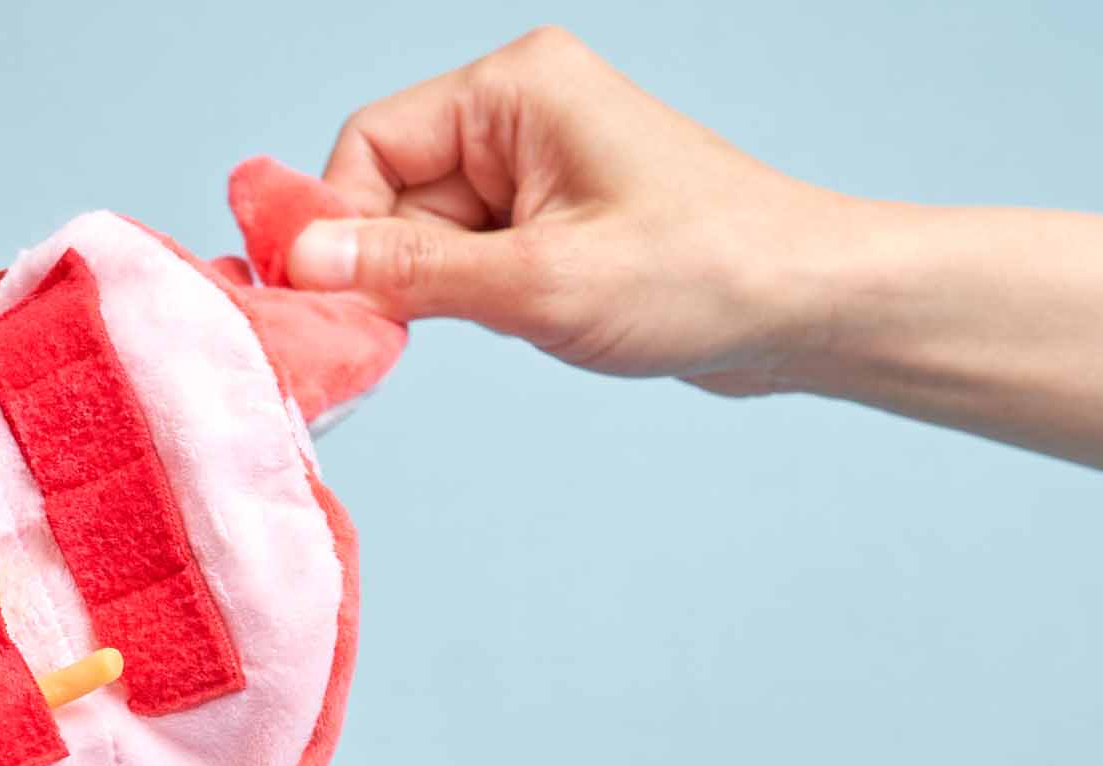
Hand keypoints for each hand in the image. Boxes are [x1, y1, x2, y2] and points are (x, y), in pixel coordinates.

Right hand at [287, 27, 839, 395]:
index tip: (325, 304)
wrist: (798, 308)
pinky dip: (453, 301)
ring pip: (417, 235)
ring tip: (486, 326)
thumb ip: (410, 272)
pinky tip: (495, 327)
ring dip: (423, 292)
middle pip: (386, 192)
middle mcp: (516, 114)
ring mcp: (530, 169)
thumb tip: (303, 261)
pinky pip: (457, 259)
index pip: (369, 145)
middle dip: (382, 266)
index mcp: (514, 89)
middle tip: (394, 339)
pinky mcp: (543, 222)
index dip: (335, 224)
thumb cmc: (698, 275)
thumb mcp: (536, 282)